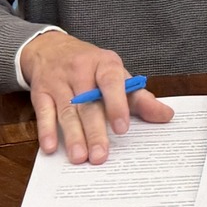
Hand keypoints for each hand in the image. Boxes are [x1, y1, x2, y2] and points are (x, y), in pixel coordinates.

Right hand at [18, 31, 171, 162]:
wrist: (52, 49)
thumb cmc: (91, 67)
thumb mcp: (116, 75)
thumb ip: (139, 97)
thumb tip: (166, 115)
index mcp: (105, 64)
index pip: (111, 82)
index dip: (117, 105)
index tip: (122, 128)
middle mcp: (80, 71)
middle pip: (88, 104)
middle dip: (94, 131)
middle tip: (101, 156)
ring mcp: (58, 81)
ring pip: (67, 111)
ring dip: (73, 136)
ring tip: (80, 157)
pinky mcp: (40, 92)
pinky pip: (43, 112)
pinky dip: (47, 130)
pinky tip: (51, 147)